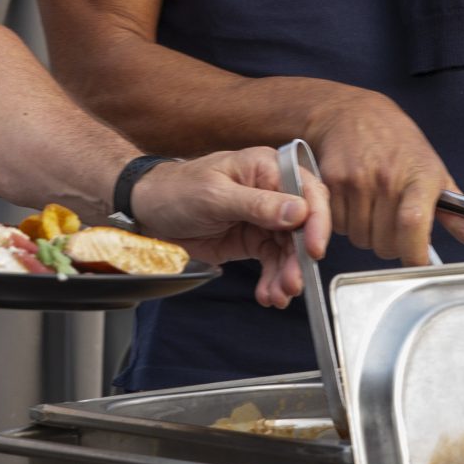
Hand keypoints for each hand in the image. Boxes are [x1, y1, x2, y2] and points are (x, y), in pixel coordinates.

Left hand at [128, 147, 331, 308]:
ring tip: (278, 295)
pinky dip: (272, 280)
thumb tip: (299, 211)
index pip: (307, 192)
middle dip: (299, 258)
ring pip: (289, 249)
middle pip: (302, 226)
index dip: (317, 221)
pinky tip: (267, 294)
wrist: (147, 211)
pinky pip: (272, 261)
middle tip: (293, 282)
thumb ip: (258, 204)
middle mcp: (271, 191)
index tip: (314, 249)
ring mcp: (263, 217)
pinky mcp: (253, 239)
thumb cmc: (175, 190)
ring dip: (286, 274)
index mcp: (266, 168)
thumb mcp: (215, 196)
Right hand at [302, 91, 463, 265]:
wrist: (352, 114)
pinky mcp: (331, 182)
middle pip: (386, 244)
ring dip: (365, 233)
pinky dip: (343, 223)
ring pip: (360, 239)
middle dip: (390, 243)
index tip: (417, 261)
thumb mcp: (435, 174)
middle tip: (391, 221)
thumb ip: (461, 216)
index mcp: (421, 177)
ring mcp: (357, 179)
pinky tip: (352, 201)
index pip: (414, 225)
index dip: (414, 254)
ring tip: (371, 207)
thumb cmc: (398, 146)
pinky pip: (338, 226)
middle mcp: (388, 177)